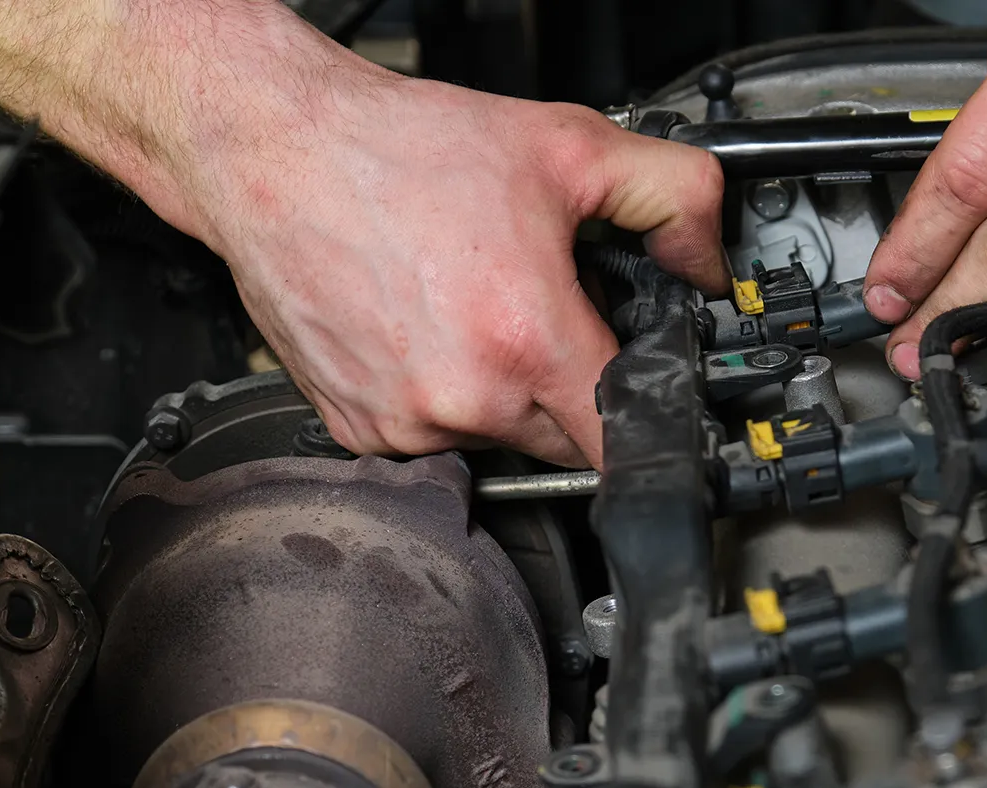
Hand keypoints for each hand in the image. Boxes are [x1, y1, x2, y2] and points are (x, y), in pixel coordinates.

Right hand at [169, 73, 724, 466]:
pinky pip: (431, 432)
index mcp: (526, 343)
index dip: (649, 416)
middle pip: (565, 440)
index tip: (649, 400)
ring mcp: (402, 422)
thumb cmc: (400, 150)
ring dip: (504, 391)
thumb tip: (710, 261)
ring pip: (498, 437)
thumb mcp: (571, 147)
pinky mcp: (356, 428)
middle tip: (546, 314)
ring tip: (475, 307)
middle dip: (573, 389)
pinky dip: (442, 393)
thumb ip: (674, 197)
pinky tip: (427, 328)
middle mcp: (461, 398)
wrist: (276, 150)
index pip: (623, 438)